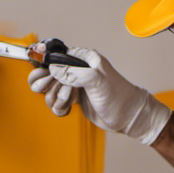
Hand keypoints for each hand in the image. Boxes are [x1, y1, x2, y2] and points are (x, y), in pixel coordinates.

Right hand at [27, 45, 171, 144]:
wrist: (127, 117)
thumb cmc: (118, 96)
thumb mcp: (96, 80)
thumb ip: (73, 73)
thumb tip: (52, 68)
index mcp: (84, 58)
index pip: (55, 55)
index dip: (47, 66)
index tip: (48, 77)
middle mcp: (77, 69)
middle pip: (46, 73)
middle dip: (50, 85)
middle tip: (62, 91)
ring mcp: (73, 84)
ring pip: (49, 89)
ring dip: (56, 98)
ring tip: (70, 101)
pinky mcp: (73, 98)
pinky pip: (55, 101)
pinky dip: (59, 107)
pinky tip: (69, 109)